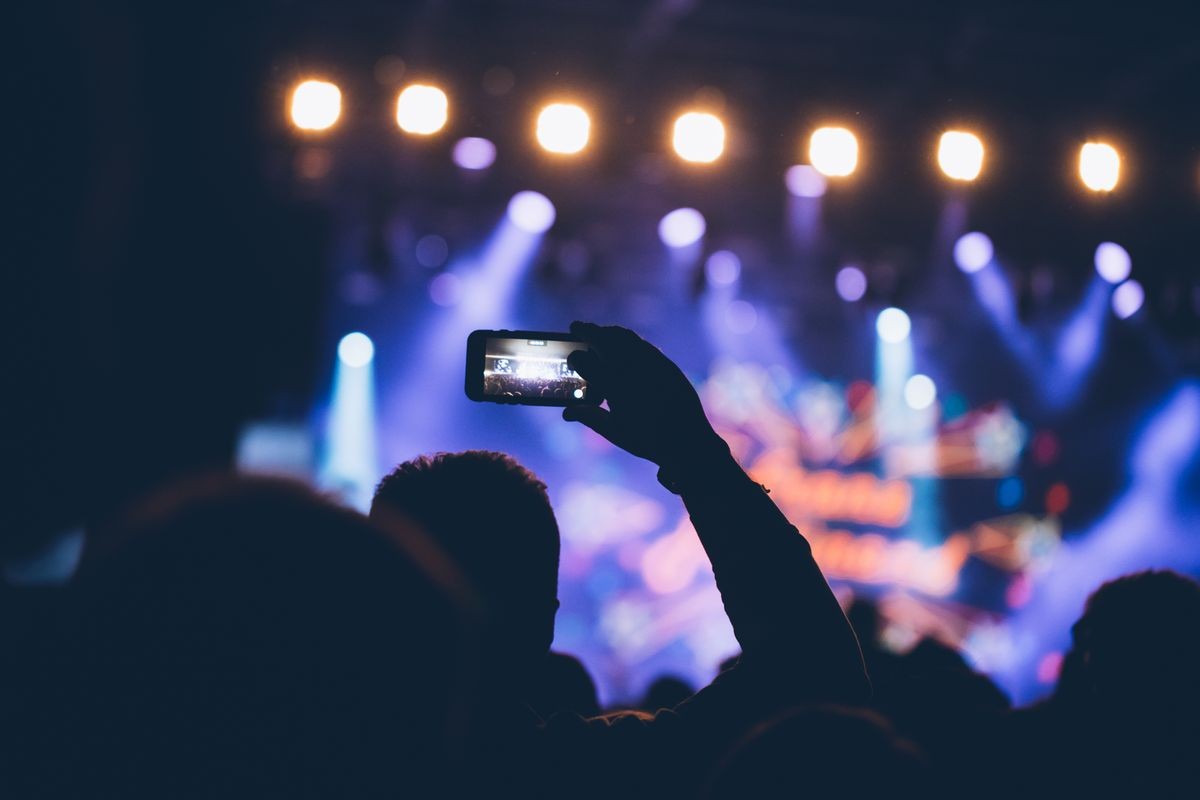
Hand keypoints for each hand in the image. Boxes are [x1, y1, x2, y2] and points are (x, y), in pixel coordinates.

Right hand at [562, 322, 726, 469]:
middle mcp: (631, 370)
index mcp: (613, 388)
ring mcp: (650, 363)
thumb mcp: (614, 432)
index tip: (572, 357)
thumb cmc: (648, 441)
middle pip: (603, 339)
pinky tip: (622, 343)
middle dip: (587, 330)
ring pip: (623, 336)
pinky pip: (641, 343)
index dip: (575, 357)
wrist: (688, 441)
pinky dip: (626, 338)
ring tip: (598, 332)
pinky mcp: (665, 363)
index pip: (584, 362)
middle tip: (576, 327)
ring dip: (607, 331)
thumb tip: (567, 412)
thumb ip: (588, 416)